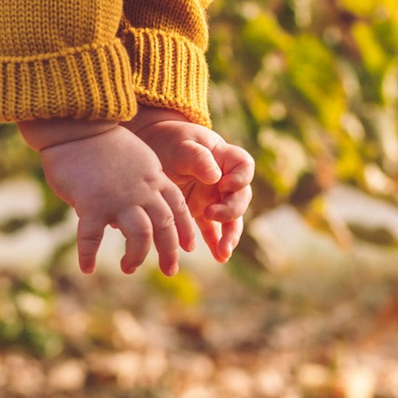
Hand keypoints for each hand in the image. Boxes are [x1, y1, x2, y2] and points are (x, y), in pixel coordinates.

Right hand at [29, 118, 197, 276]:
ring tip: (129, 267)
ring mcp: (118, 199)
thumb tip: (143, 201)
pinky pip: (92, 238)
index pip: (178, 208)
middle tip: (170, 270)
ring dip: (136, 256)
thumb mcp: (137, 157)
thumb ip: (144, 181)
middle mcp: (141, 191)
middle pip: (164, 227)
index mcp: (154, 178)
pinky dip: (89, 256)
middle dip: (169, 252)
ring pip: (140, 236)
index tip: (188, 247)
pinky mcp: (91, 205)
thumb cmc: (103, 142)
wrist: (79, 126)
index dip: (185, 230)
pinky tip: (87, 268)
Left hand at [131, 107, 254, 263]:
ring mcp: (214, 196)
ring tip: (223, 251)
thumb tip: (216, 177)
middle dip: (231, 211)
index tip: (224, 185)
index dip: (241, 178)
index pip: (244, 166)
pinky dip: (216, 243)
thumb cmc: (170, 140)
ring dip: (229, 235)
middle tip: (211, 215)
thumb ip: (198, 158)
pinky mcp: (201, 211)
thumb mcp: (182, 144)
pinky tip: (219, 257)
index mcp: (224, 158)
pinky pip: (213, 229)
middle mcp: (224, 179)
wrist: (152, 148)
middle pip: (240, 197)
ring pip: (230, 218)